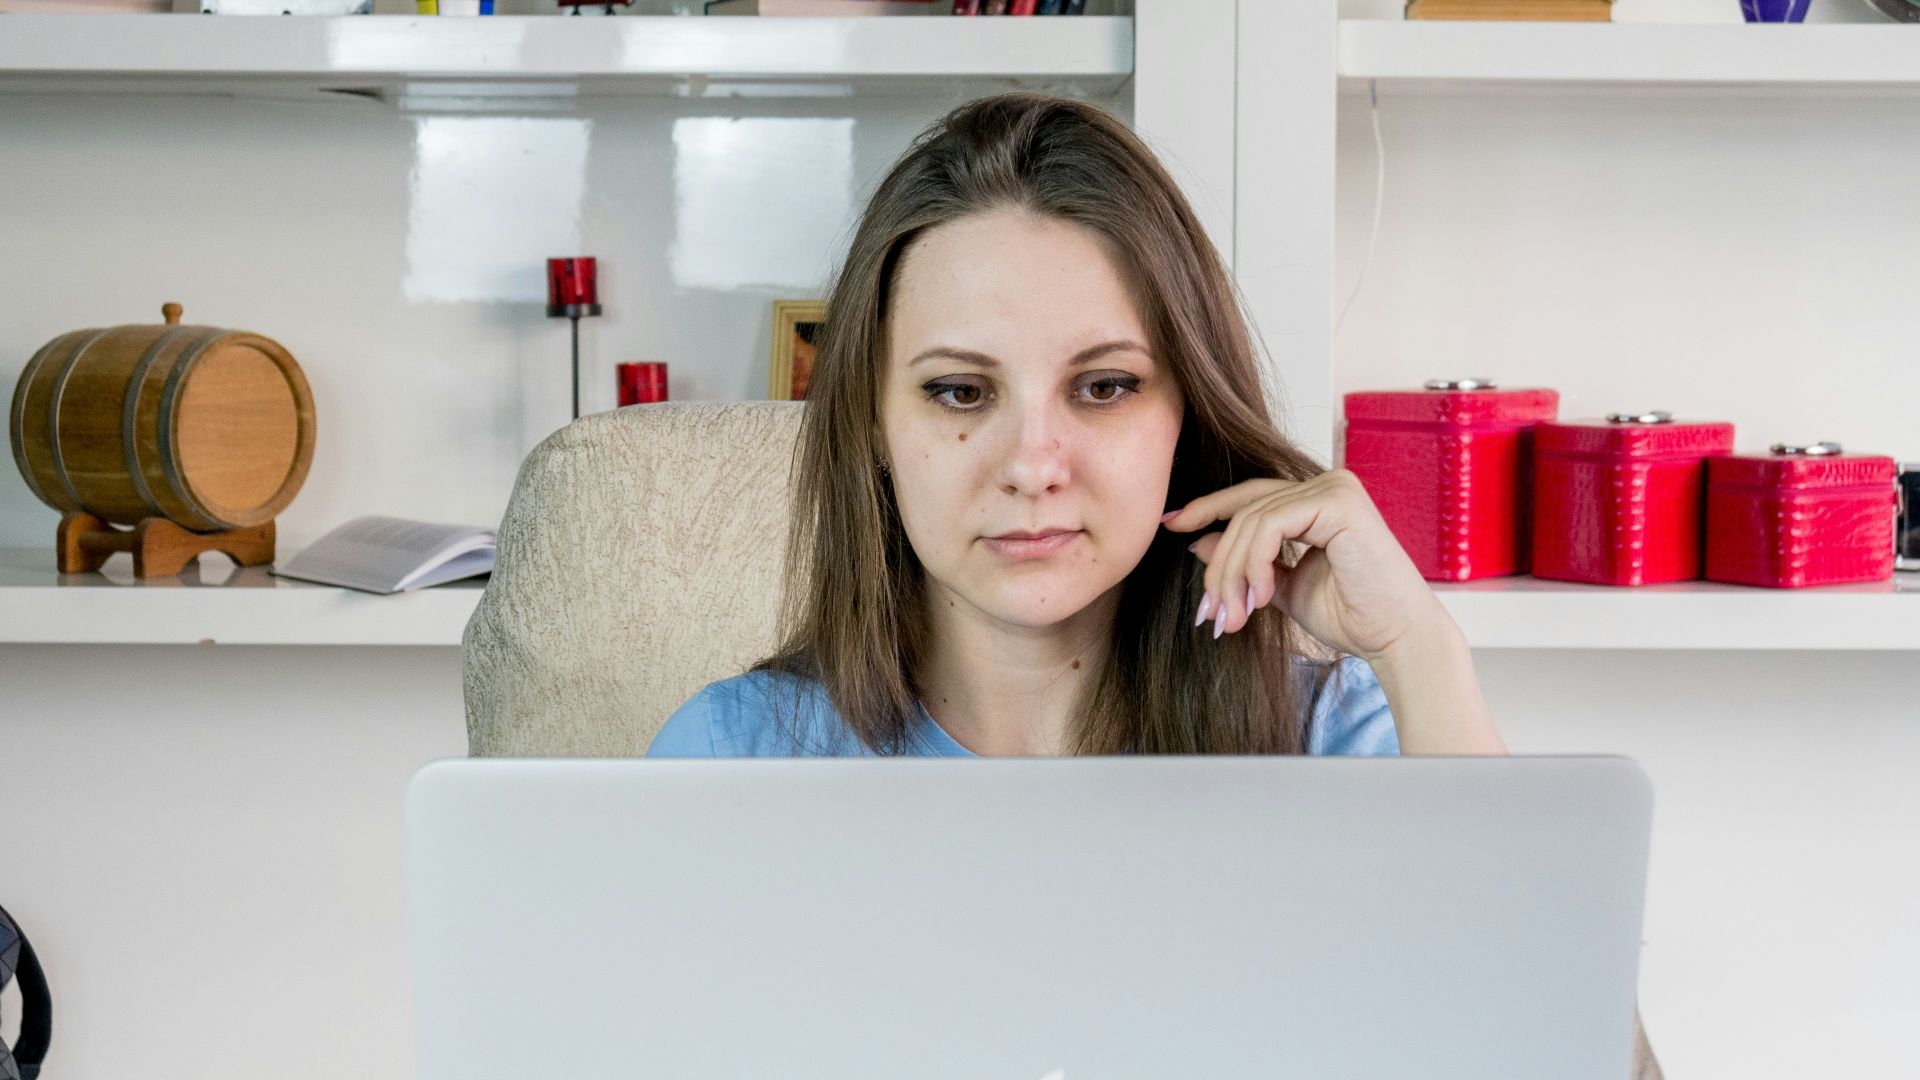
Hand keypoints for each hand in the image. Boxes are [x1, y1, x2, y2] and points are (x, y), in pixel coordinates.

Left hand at [1160, 469, 1451, 661]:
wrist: (1396, 640)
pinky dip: (1254, 564)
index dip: (1206, 508)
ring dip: (1233, 574)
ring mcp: (1334, 487)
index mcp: (1316, 499)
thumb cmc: (1350, 616)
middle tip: (1210, 614)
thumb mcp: (1280, 587)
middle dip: (1219, 566)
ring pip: (1251, 521)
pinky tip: (1259, 599)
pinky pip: (1271, 525)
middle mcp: (1327, 484)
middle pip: (1245, 512)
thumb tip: (1197, 541)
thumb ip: (1247, 562)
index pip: (1250, 497)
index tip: (1169, 526)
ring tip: (1232, 617)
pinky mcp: (1339, 501)